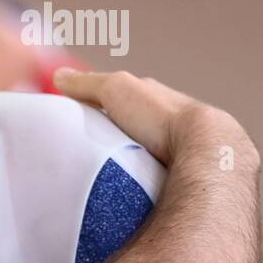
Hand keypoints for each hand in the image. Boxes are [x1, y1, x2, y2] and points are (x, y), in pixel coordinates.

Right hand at [52, 67, 248, 165]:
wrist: (202, 151)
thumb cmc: (160, 115)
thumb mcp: (115, 89)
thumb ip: (87, 83)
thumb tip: (60, 76)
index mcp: (153, 98)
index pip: (120, 98)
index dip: (97, 106)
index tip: (75, 119)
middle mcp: (167, 121)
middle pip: (130, 126)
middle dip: (109, 135)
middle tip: (83, 149)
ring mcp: (175, 149)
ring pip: (141, 152)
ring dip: (123, 159)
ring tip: (99, 171)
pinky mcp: (179, 175)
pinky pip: (150, 174)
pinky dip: (135, 178)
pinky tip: (121, 186)